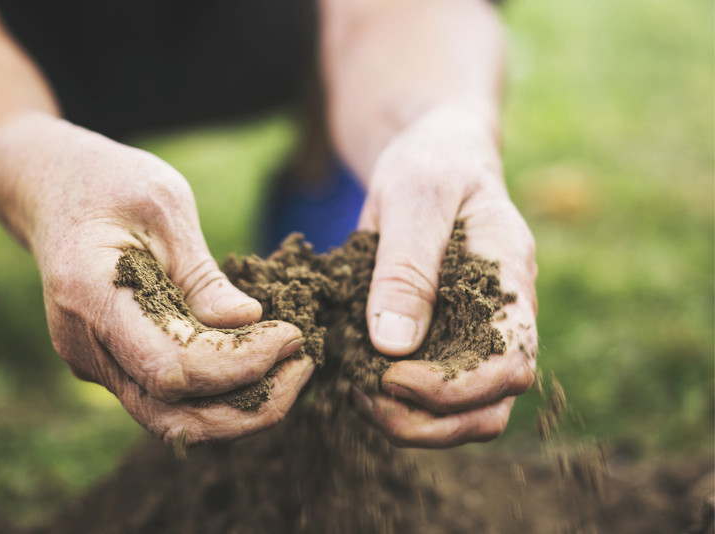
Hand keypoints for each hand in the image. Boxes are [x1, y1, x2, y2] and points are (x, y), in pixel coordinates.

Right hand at [0, 113, 313, 444]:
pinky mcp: (113, 362)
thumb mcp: (165, 208)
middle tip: (304, 368)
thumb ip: (201, 275)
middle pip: (171, 416)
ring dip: (239, 409)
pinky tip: (260, 364)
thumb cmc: (109, 183)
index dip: (240, 363)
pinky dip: (218, 392)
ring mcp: (94, 360)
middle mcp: (84, 344)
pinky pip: (167, 397)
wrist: (52, 187)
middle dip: (248, 407)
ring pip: (171, 419)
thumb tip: (248, 321)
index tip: (291, 334)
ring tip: (292, 372)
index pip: (172, 367)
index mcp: (89, 296)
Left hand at [351, 105, 536, 447]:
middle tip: (366, 399)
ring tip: (359, 394)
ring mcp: (478, 331)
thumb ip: (406, 267)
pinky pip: (436, 391)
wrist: (435, 156)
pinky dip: (400, 401)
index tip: (391, 377)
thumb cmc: (430, 164)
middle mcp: (504, 315)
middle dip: (429, 422)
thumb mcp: (413, 197)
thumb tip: (393, 345)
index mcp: (510, 277)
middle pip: (492, 405)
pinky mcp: (449, 338)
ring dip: (414, 422)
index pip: (510, 360)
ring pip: (468, 412)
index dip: (454, 388)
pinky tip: (358, 380)